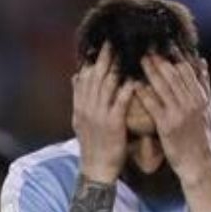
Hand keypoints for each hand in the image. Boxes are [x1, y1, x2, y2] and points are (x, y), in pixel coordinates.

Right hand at [72, 43, 135, 183]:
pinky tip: (134, 80)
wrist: (96, 169)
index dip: (93, 61)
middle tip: (113, 42)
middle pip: (95, 77)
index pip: (85, 78)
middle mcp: (87, 108)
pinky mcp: (112, 124)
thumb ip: (79, 98)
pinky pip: (120, 102)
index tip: (101, 46)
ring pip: (107, 86)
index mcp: (80, 107)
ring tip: (125, 54)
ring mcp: (99, 115)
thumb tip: (76, 75)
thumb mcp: (80, 120)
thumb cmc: (93, 146)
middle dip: (104, 58)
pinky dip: (127, 89)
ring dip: (116, 68)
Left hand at [136, 52, 210, 184]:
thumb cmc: (202, 137)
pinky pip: (154, 106)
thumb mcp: (208, 109)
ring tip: (140, 61)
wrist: (198, 162)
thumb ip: (204, 85)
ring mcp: (179, 113)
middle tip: (147, 49)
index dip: (174, 57)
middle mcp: (191, 102)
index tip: (163, 46)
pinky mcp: (167, 126)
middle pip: (173, 75)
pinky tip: (135, 86)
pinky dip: (145, 94)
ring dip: (151, 72)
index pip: (186, 71)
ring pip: (164, 87)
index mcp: (200, 97)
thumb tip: (202, 62)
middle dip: (160, 61)